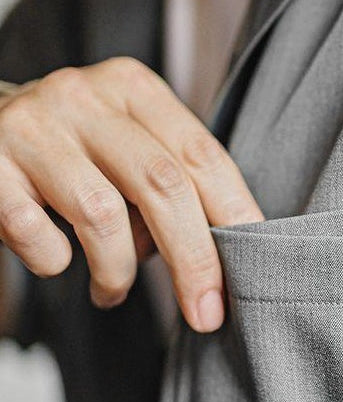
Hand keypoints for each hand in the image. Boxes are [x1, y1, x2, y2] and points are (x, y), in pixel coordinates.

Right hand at [0, 59, 262, 331]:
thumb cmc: (70, 150)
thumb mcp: (124, 143)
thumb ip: (169, 179)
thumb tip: (222, 256)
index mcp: (132, 88)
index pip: (201, 154)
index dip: (234, 216)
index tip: (252, 268)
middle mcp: (83, 98)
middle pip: (162, 184)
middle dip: (193, 260)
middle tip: (205, 313)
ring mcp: (30, 127)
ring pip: (102, 214)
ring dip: (117, 271)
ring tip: (112, 290)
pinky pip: (36, 232)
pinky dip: (54, 261)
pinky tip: (56, 260)